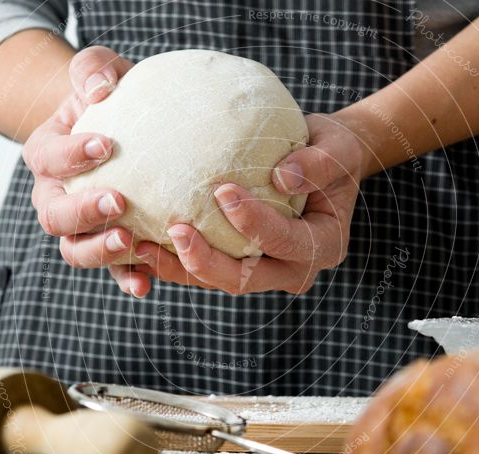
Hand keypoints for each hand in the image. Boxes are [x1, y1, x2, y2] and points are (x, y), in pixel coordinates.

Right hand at [22, 47, 152, 294]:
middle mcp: (55, 197)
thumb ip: (93, 68)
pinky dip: (126, 278)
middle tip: (118, 200)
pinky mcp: (111, 248)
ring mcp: (81, 228)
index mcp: (47, 155)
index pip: (46, 157)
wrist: (125, 129)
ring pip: (74, 250)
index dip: (69, 155)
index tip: (105, 145)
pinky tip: (146, 284)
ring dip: (99, 250)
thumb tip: (101, 88)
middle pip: (53, 215)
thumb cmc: (112, 96)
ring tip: (128, 241)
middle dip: (82, 212)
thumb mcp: (100, 71)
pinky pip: (113, 270)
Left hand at [123, 113, 363, 294]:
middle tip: (174, 230)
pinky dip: (174, 260)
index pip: (286, 242)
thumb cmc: (332, 151)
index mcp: (323, 245)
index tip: (223, 190)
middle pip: (246, 279)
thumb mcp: (337, 148)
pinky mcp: (240, 265)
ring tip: (141, 245)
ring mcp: (264, 273)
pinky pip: (204, 269)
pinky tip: (142, 241)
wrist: (323, 165)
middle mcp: (293, 269)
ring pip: (218, 281)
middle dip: (207, 261)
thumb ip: (318, 163)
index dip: (255, 223)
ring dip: (180, 268)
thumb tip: (282, 177)